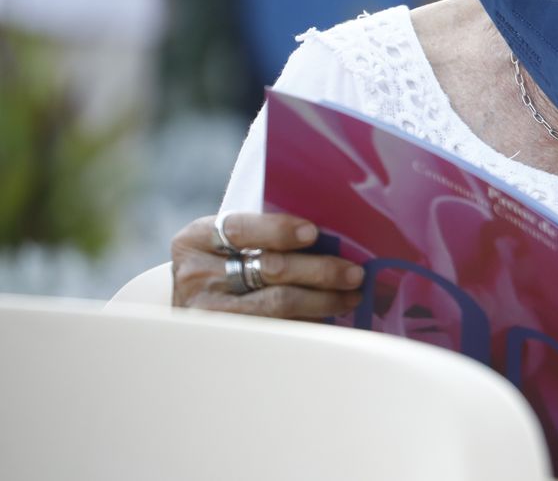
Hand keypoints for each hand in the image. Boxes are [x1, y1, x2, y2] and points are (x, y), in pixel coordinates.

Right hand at [171, 212, 365, 318]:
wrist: (191, 304)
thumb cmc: (221, 264)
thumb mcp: (227, 243)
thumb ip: (263, 235)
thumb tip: (330, 237)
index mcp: (196, 240)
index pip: (240, 229)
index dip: (278, 230)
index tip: (313, 232)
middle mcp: (196, 275)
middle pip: (268, 268)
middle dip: (319, 270)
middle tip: (354, 273)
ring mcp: (207, 311)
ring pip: (275, 304)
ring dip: (322, 300)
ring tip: (351, 297)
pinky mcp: (223, 339)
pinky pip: (275, 331)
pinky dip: (307, 322)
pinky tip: (330, 318)